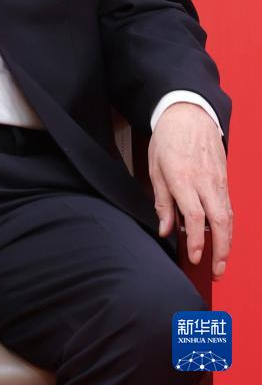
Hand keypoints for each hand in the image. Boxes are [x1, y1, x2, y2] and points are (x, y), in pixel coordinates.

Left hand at [149, 102, 231, 279]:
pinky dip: (228, 226)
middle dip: (220, 250)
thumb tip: (165, 229)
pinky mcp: (224, 179)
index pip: (194, 216)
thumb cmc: (168, 139)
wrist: (189, 114)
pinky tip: (223, 239)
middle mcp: (204, 181)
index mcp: (183, 178)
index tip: (196, 258)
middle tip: (215, 271)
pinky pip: (229, 207)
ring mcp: (217, 180)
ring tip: (221, 263)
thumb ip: (162, 201)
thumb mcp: (155, 168)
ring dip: (227, 242)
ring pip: (228, 217)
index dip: (197, 241)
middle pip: (219, 221)